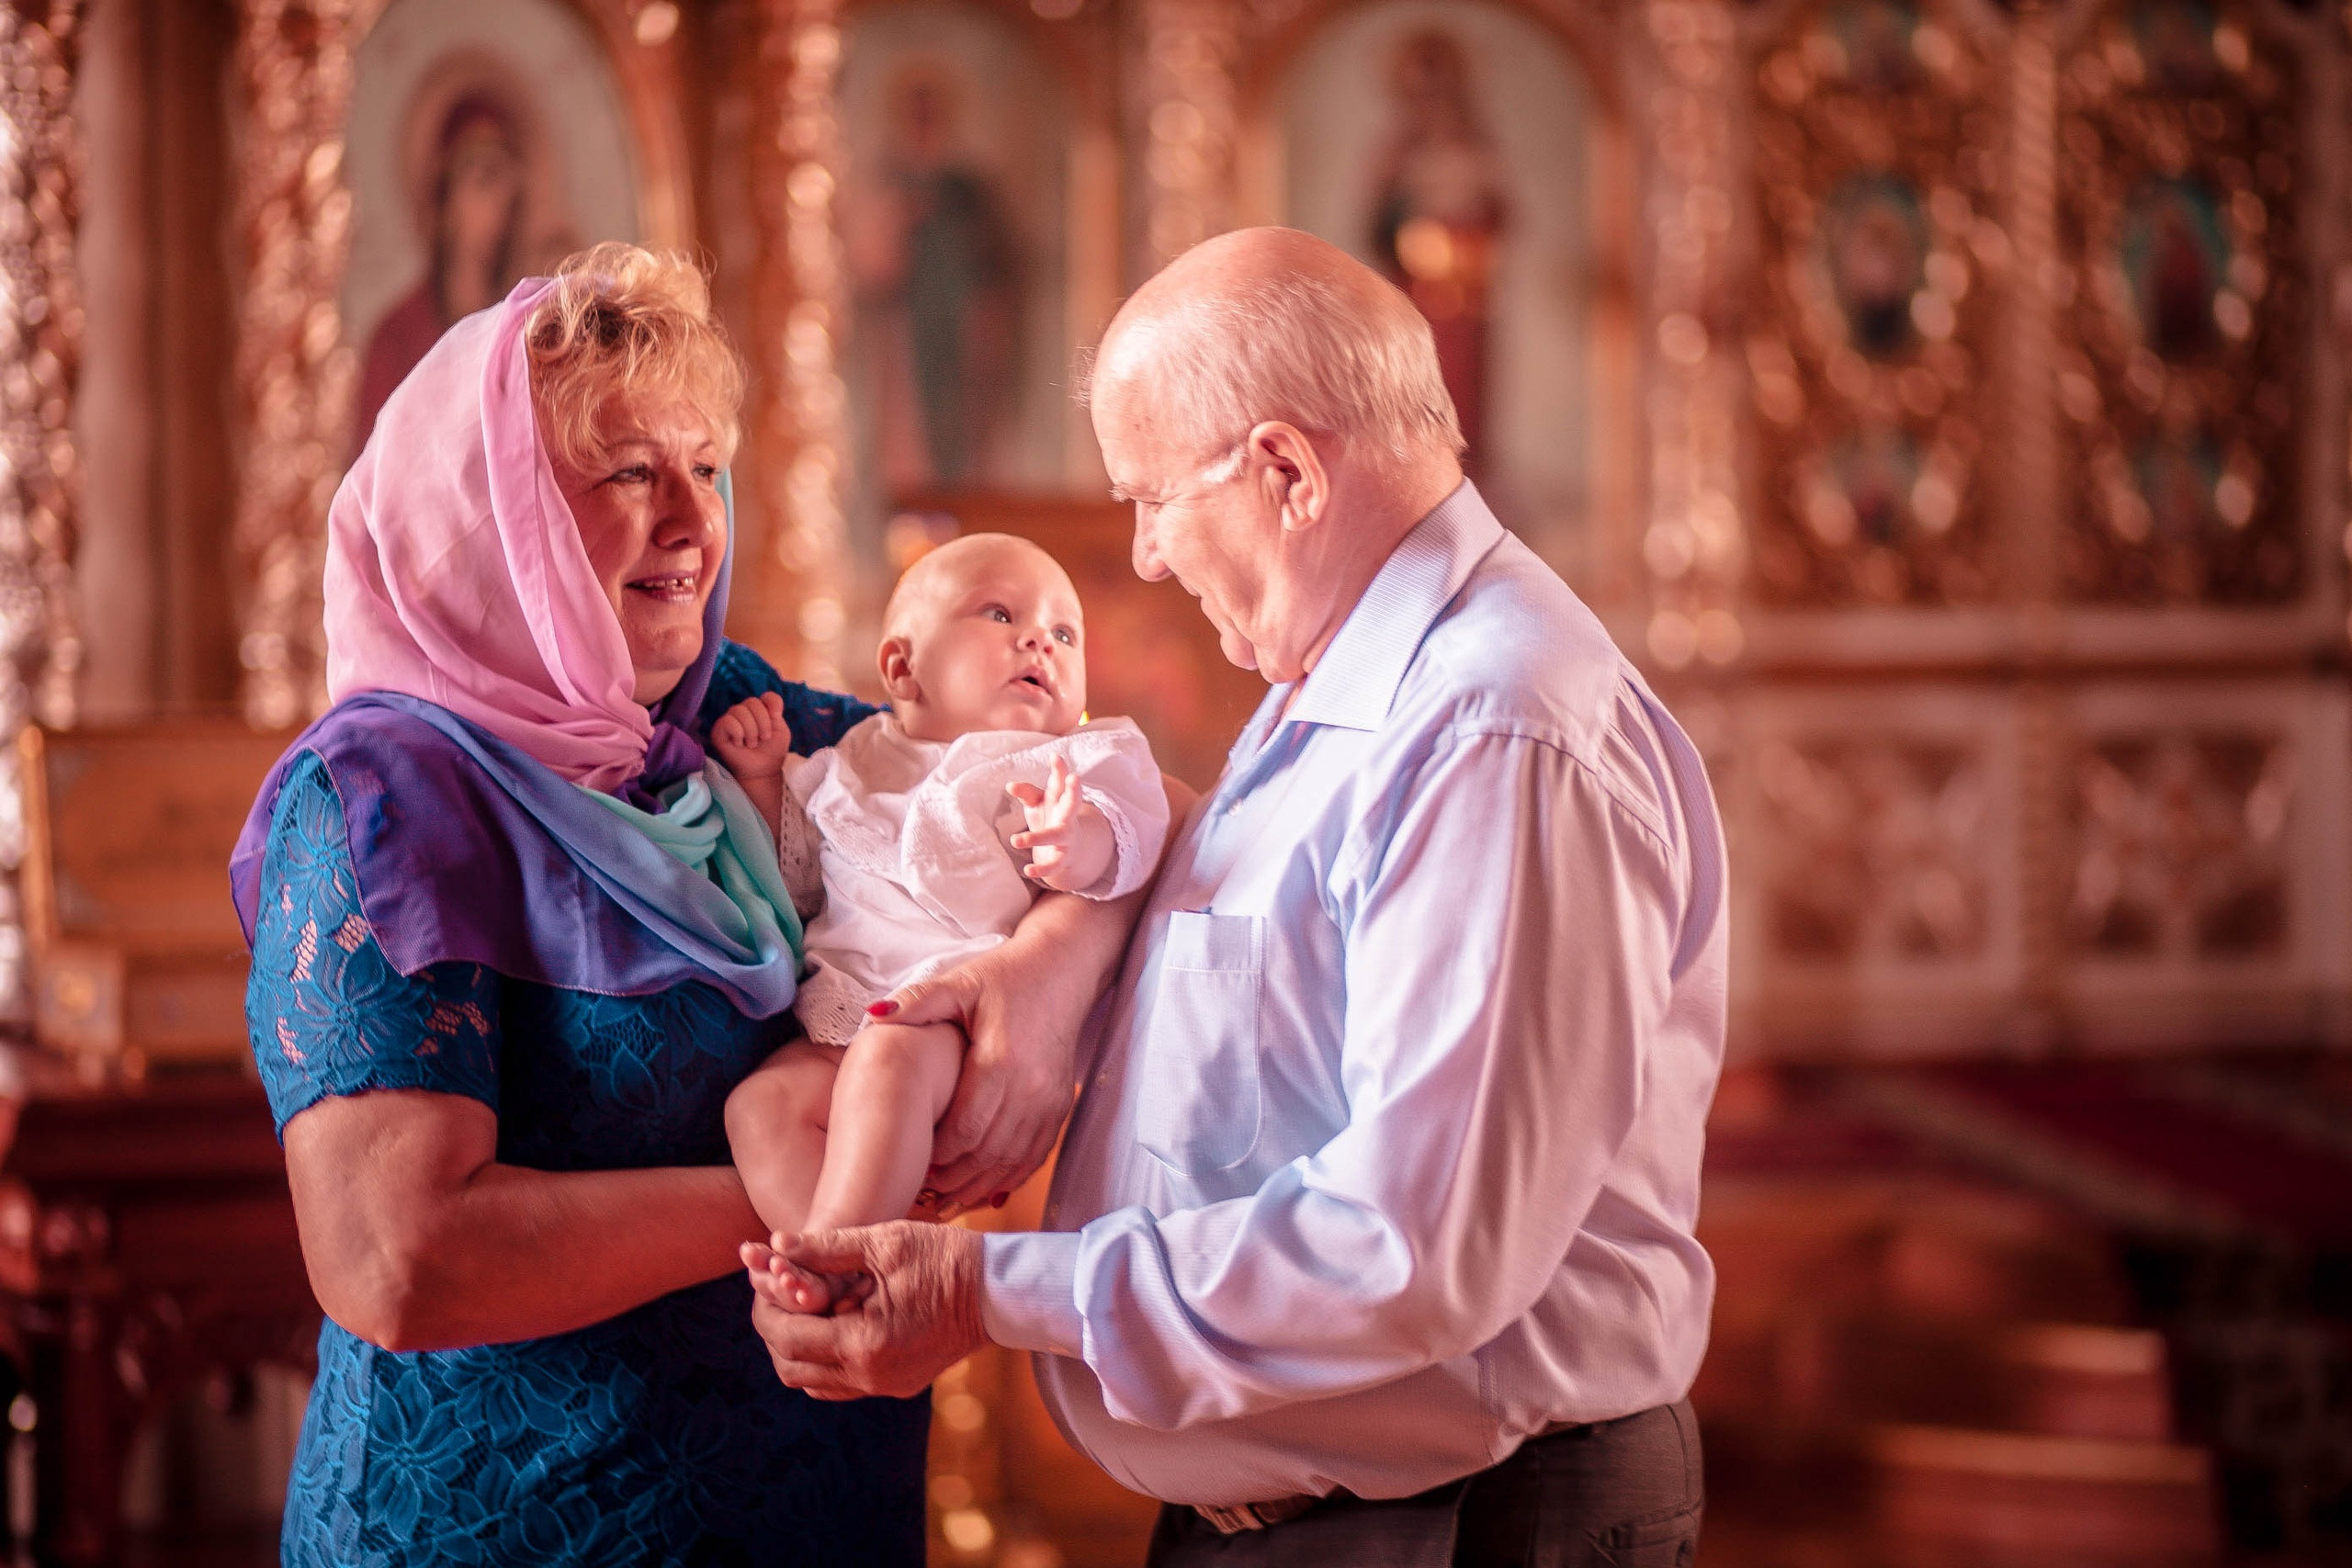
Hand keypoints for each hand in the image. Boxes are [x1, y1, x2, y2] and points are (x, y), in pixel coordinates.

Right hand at [710, 692, 792, 780]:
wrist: (763, 770)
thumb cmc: (771, 751)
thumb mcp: (781, 731)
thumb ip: (776, 712)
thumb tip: (768, 704)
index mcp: (760, 709)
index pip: (767, 696)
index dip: (773, 704)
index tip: (776, 716)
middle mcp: (744, 712)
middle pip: (752, 702)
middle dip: (762, 722)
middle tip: (763, 738)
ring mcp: (730, 720)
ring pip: (738, 710)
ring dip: (750, 730)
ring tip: (751, 744)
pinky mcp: (719, 731)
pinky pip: (727, 721)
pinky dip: (737, 732)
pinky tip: (739, 743)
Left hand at [743, 1222, 986, 1399]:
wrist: (1000, 1291)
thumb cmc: (946, 1258)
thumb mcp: (885, 1241)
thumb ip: (825, 1245)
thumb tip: (775, 1243)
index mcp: (863, 1342)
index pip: (786, 1336)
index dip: (764, 1308)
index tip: (761, 1279)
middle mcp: (870, 1375)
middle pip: (792, 1367)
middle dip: (774, 1330)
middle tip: (772, 1294)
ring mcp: (884, 1385)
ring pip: (813, 1382)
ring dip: (797, 1348)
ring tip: (799, 1307)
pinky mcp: (897, 1384)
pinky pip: (840, 1383)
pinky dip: (823, 1359)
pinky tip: (830, 1323)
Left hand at [865, 919, 1092, 1213]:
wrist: (1063, 970)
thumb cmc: (1005, 977)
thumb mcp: (959, 983)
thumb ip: (917, 1003)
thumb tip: (872, 1017)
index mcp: (1001, 1061)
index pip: (965, 1128)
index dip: (937, 1156)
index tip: (910, 1164)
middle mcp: (1031, 1089)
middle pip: (987, 1153)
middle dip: (952, 1178)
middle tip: (919, 1192)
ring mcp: (1049, 1102)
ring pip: (1011, 1163)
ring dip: (977, 1185)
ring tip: (943, 1201)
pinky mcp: (1060, 1107)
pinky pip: (1034, 1157)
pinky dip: (1007, 1178)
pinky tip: (983, 1191)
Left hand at [1008, 757, 1114, 893]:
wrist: (1072, 850)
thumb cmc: (1050, 817)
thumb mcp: (1038, 803)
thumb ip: (1026, 792)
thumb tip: (1010, 785)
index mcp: (1060, 799)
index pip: (1060, 782)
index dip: (1059, 769)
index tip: (1055, 756)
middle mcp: (1067, 816)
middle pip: (1073, 802)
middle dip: (1074, 791)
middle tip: (1074, 778)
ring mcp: (1067, 837)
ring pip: (1056, 836)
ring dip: (1037, 838)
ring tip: (1015, 840)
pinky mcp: (1063, 857)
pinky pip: (1054, 864)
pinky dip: (1041, 868)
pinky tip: (1027, 870)